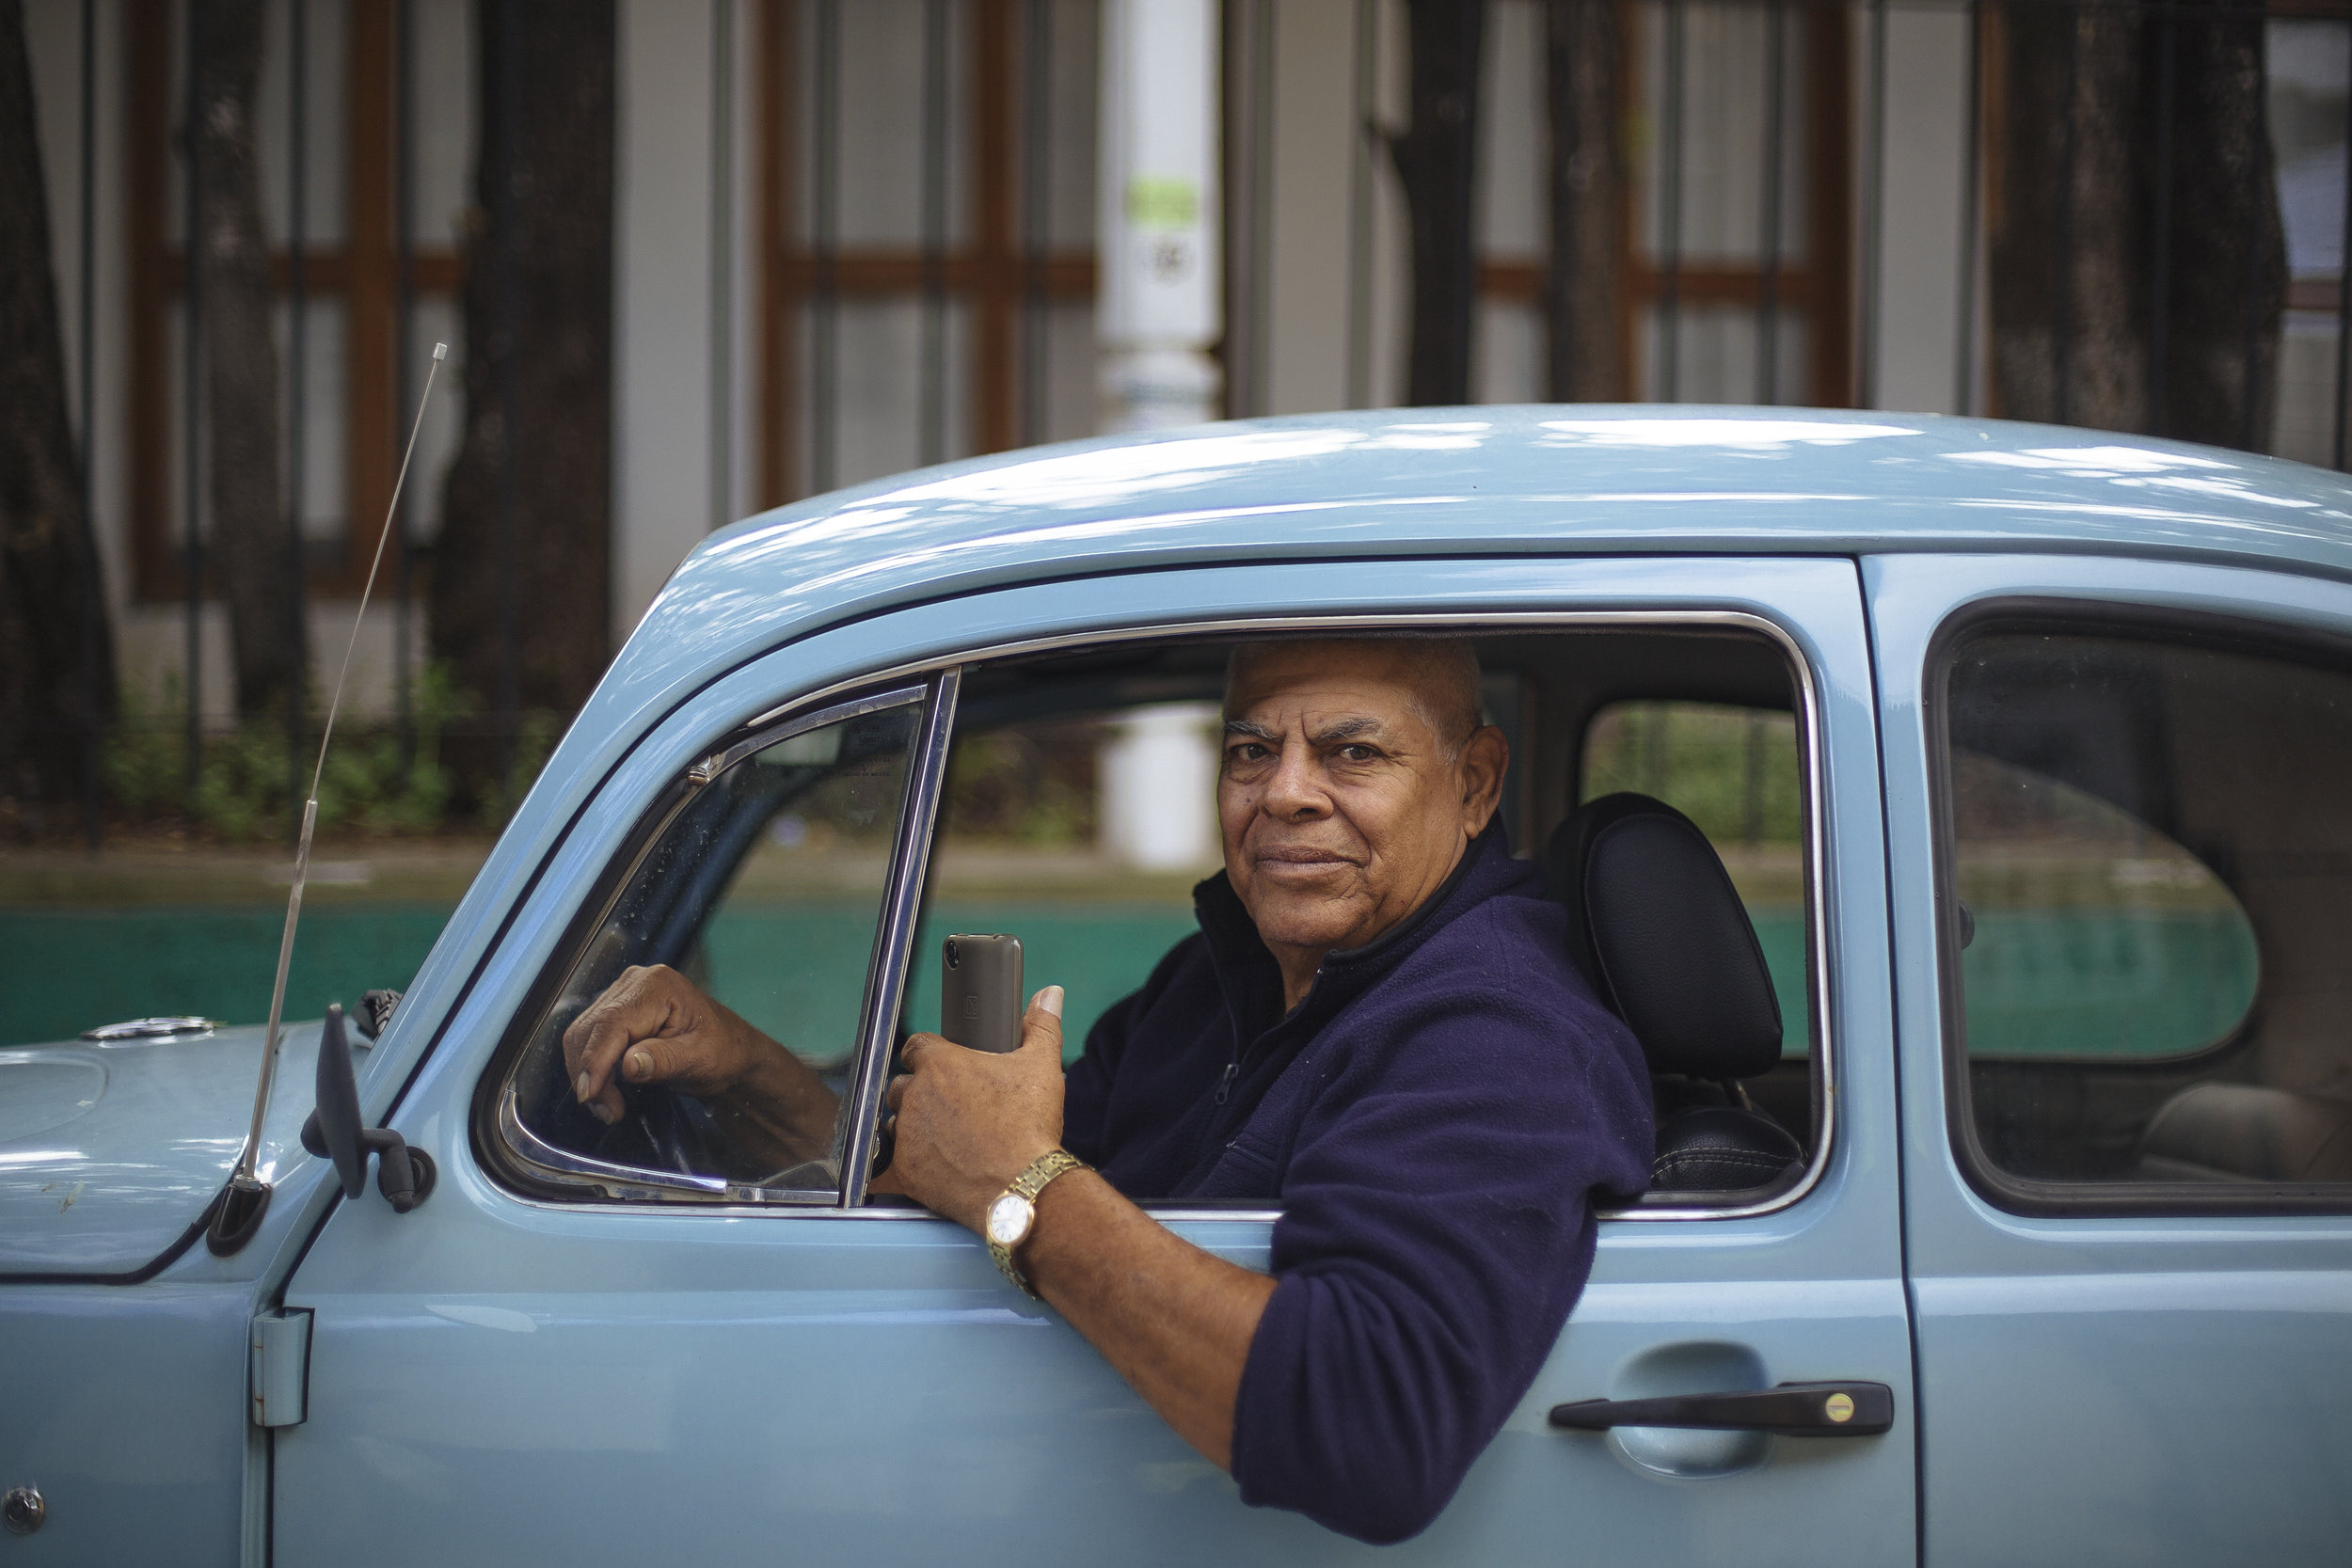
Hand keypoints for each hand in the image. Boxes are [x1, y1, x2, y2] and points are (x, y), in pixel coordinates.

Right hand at [562, 964, 777, 1124]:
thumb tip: (628, 1064)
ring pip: (583, 1036)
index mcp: (656, 987)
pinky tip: (607, 1092)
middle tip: (607, 1111)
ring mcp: (623, 995)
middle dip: (590, 1074)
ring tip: (609, 1107)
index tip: (592, 1096)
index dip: (595, 1062)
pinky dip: (592, 1069)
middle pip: (589, 1030)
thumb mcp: (699, 1059)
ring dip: (588, 1075)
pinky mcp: (617, 1011)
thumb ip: (664, 1060)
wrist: (732, 1051)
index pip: (611, 1023)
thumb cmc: (723, 1051)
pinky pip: (590, 1039)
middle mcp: (634, 983)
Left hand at [877, 986, 1066, 1229]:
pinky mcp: (904, 1171)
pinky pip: (892, 1164)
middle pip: (902, 1085)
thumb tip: (1050, 994)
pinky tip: (933, 1168)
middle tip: (951, 1108)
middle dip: (919, 1094)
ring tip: (946, 1140)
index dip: (928, 1055)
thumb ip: (1041, 1025)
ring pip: (895, 1123)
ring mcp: (906, 1135)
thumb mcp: (1042, 1067)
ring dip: (912, 1127)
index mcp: (941, 1064)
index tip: (944, 1067)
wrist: (1023, 1187)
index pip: (916, 1046)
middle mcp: (916, 1096)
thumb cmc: (1030, 1127)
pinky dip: (909, 1164)